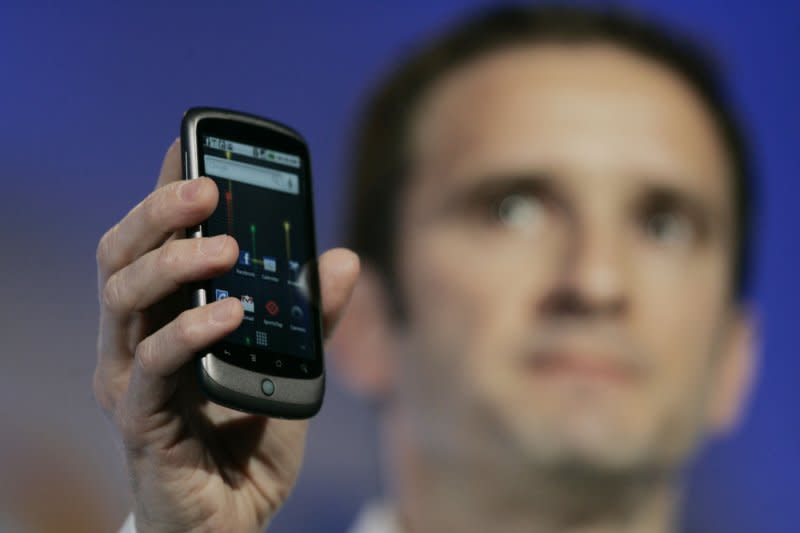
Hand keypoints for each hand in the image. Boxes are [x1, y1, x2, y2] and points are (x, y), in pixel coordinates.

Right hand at [93, 139, 359, 532]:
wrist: (232, 518)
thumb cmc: (248, 439)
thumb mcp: (291, 365)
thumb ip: (311, 315)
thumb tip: (344, 259)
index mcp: (165, 317)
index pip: (154, 240)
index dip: (165, 191)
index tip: (191, 145)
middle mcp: (135, 339)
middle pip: (122, 255)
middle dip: (160, 212)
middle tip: (205, 186)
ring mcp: (129, 378)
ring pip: (124, 298)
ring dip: (172, 262)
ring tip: (223, 246)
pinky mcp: (140, 419)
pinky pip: (153, 363)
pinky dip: (191, 331)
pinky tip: (232, 312)